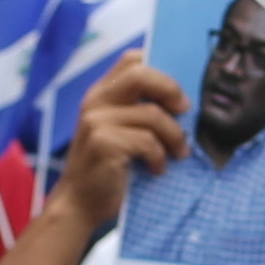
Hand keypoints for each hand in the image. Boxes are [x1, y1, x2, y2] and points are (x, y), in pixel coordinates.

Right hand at [50, 57, 185, 236]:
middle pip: (141, 74)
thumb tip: (183, 100)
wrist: (79, 204)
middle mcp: (95, 101)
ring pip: (152, 114)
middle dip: (171, 90)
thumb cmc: (106, 169)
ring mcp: (97, 121)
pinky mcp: (104, 143)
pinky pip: (148, 141)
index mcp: (101, 93)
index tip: (177, 94)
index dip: (160, 69)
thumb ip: (138, 110)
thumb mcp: (119, 131)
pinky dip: (160, 157)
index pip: (132, 59)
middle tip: (185, 110)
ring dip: (174, 135)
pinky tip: (156, 168)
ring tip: (178, 152)